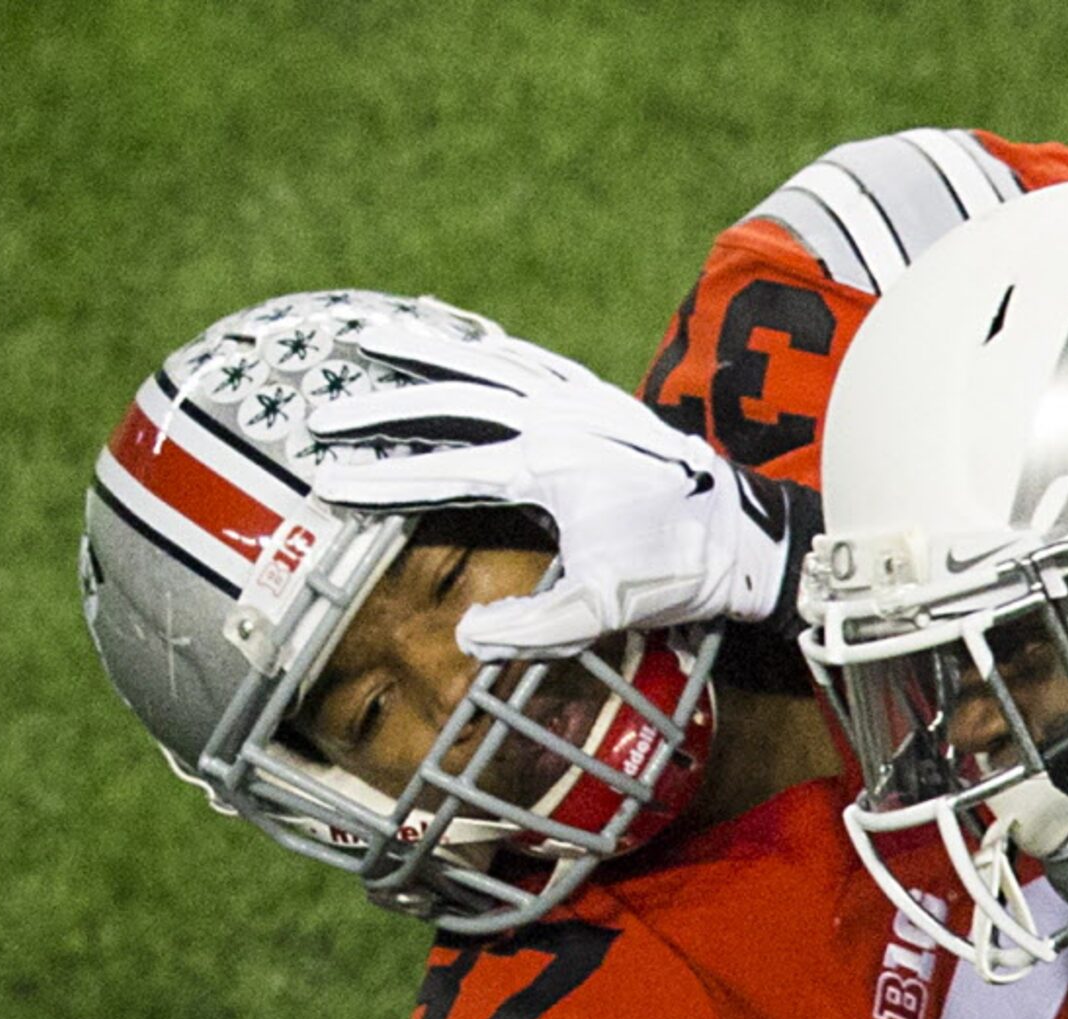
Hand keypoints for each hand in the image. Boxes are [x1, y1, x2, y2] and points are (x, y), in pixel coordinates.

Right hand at [307, 322, 791, 658]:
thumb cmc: (677, 572)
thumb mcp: (606, 611)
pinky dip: (484, 341)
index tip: (331, 484)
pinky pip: (529, 357)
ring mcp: (581, 401)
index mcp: (547, 470)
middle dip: (380, 406)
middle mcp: (556, 422)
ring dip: (423, 349)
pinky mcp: (602, 397)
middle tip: (321, 413)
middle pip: (450, 400)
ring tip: (366, 333)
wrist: (746, 532)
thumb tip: (466, 637)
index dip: (385, 481)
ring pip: (485, 362)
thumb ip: (532, 630)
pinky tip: (456, 332)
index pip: (446, 472)